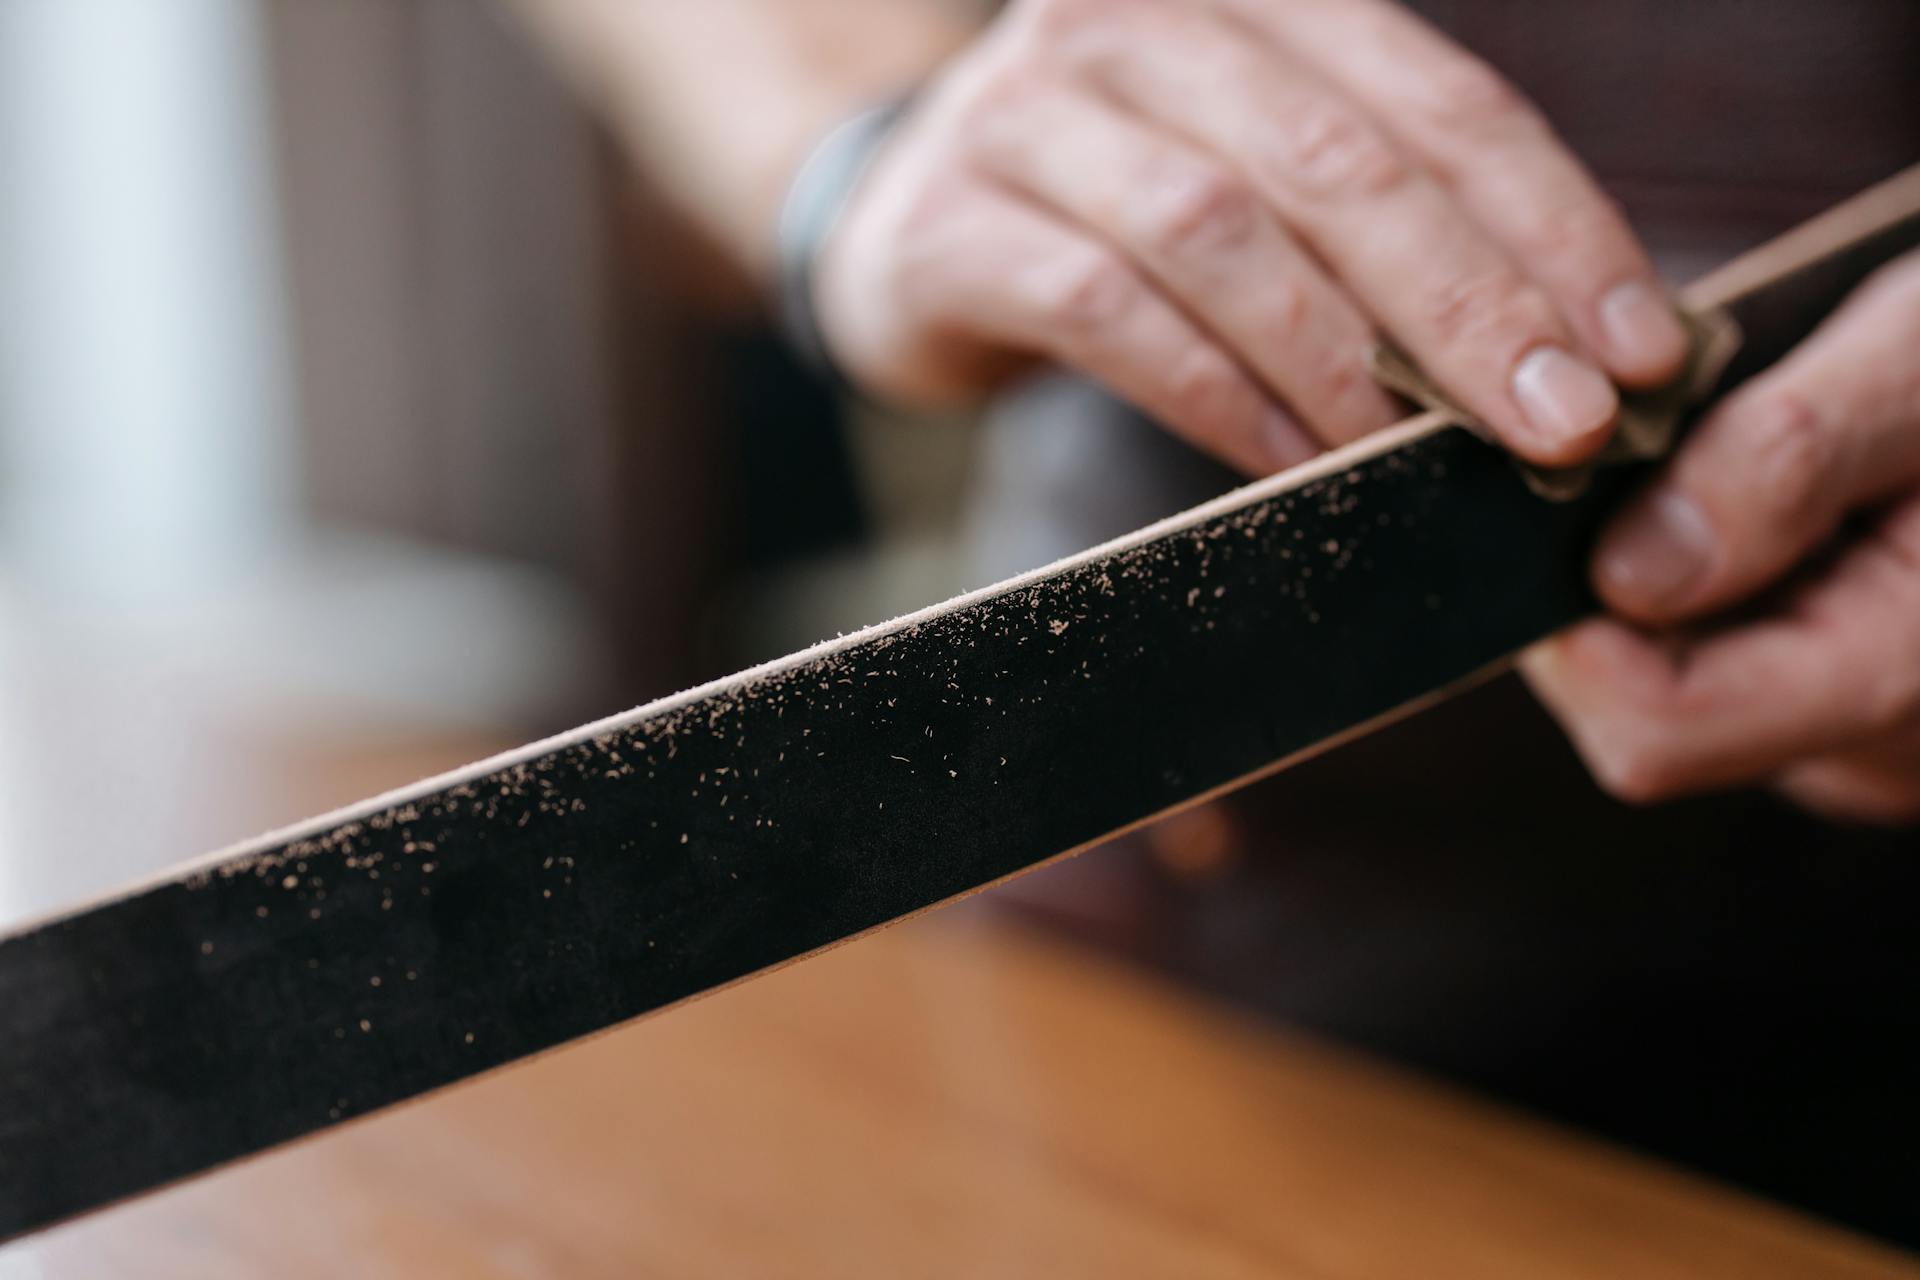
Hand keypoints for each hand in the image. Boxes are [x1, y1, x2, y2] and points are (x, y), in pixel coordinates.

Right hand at [811, 0, 1688, 474]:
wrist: (901, 225)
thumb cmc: (1117, 210)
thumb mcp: (1254, 174)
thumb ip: (1379, 227)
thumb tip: (1564, 360)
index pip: (1435, 100)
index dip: (1550, 227)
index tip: (1640, 351)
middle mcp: (1135, 22)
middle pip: (1337, 162)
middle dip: (1468, 304)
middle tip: (1563, 428)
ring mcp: (1027, 114)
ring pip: (1221, 234)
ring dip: (1341, 363)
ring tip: (1419, 463)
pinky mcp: (952, 223)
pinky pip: (1110, 312)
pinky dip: (1216, 395)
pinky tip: (1285, 466)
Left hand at [1524, 250, 1919, 823]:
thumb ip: (1791, 461)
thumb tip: (1630, 573)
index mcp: (1913, 682)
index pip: (1657, 727)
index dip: (1572, 625)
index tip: (1557, 505)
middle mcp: (1882, 755)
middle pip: (1645, 713)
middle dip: (1606, 592)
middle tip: (1637, 459)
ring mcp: (1868, 749)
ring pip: (1673, 690)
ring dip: (1654, 581)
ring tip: (1717, 465)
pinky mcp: (1853, 715)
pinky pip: (1724, 671)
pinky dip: (1704, 587)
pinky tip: (1752, 502)